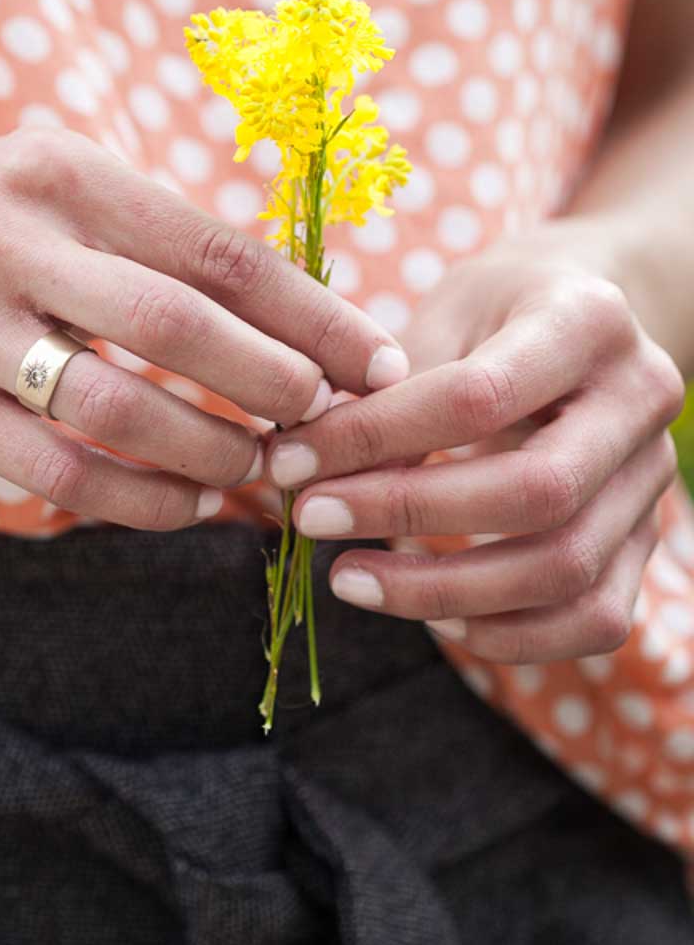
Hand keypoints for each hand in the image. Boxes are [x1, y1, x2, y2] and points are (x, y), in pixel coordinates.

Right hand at [0, 128, 407, 530]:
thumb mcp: (60, 187)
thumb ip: (159, 239)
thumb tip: (296, 320)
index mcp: (61, 173)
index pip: (215, 250)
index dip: (312, 313)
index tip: (377, 360)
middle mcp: (6, 241)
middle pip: (176, 325)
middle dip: (275, 382)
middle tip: (327, 418)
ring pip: (117, 411)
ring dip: (211, 452)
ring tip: (260, 467)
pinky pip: (59, 474)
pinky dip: (142, 501)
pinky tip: (188, 504)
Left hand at [264, 245, 685, 662]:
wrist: (587, 321)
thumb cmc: (496, 310)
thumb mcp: (441, 312)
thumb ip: (385, 385)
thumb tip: (313, 468)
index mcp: (587, 322)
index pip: (477, 397)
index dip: (373, 438)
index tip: (289, 463)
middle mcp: (640, 402)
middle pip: (536, 493)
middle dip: (405, 515)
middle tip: (311, 519)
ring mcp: (654, 478)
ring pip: (565, 569)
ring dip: (442, 592)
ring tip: (349, 579)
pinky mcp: (647, 539)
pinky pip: (594, 618)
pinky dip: (508, 634)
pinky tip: (432, 616)